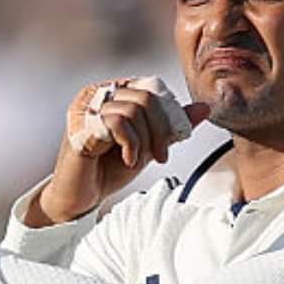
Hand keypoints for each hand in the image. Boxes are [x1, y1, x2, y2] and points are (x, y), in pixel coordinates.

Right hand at [38, 76, 206, 225]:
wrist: (82, 195)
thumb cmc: (109, 169)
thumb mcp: (148, 145)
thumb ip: (171, 126)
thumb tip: (203, 108)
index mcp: (114, 93)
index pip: (152, 88)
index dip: (168, 115)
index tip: (170, 142)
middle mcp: (97, 94)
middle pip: (146, 97)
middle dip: (161, 129)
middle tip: (161, 155)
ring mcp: (85, 108)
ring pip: (134, 109)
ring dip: (145, 139)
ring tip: (138, 159)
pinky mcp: (80, 125)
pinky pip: (118, 122)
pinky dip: (131, 144)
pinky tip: (128, 160)